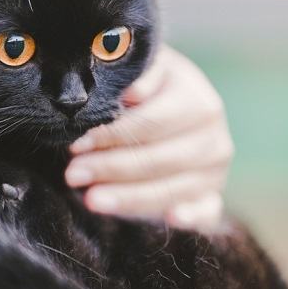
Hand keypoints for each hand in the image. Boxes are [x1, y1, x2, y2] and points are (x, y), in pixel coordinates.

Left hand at [65, 45, 233, 231]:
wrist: (177, 104)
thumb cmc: (152, 86)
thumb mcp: (145, 69)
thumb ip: (140, 75)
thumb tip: (132, 93)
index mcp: (200, 103)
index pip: (152, 123)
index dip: (112, 134)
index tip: (76, 144)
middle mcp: (214, 139)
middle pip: (159, 160)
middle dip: (111, 168)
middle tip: (73, 174)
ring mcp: (215, 172)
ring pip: (170, 190)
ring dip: (129, 197)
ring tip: (91, 199)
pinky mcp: (211, 197)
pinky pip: (206, 211)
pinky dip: (192, 216)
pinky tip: (172, 219)